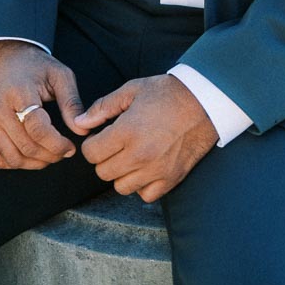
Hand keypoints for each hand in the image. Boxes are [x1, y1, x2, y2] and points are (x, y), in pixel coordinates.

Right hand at [0, 41, 83, 171]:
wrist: (2, 56)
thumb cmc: (34, 64)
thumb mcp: (59, 74)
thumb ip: (71, 102)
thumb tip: (82, 129)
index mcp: (19, 93)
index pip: (38, 129)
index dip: (57, 144)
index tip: (71, 147)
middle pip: (26, 146)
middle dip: (50, 155)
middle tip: (64, 152)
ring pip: (12, 158)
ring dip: (35, 163)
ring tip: (50, 155)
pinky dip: (15, 163)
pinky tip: (30, 156)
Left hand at [76, 75, 217, 201]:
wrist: (205, 102)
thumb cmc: (168, 93)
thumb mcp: (133, 90)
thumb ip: (103, 107)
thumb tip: (79, 122)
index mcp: (127, 132)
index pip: (91, 153)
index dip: (92, 143)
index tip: (101, 136)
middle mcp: (139, 155)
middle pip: (103, 172)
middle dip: (104, 158)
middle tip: (116, 144)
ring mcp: (155, 170)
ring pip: (121, 187)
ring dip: (122, 173)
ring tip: (131, 155)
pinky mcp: (170, 179)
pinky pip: (145, 195)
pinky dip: (142, 185)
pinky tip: (146, 167)